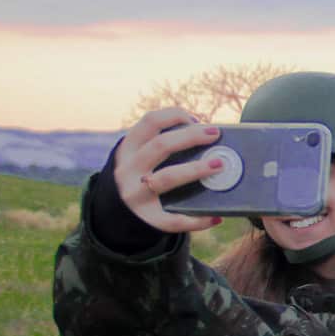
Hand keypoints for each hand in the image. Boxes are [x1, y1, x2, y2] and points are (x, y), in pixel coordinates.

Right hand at [113, 108, 228, 234]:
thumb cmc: (141, 176)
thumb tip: (207, 133)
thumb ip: (163, 144)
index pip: (150, 122)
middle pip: (161, 145)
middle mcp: (128, 170)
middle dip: (191, 136)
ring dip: (195, 169)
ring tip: (219, 165)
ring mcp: (135, 195)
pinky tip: (216, 217)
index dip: (175, 115)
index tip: (198, 120)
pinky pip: (174, 220)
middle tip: (215, 134)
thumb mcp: (141, 157)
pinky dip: (197, 219)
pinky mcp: (147, 218)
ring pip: (167, 178)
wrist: (115, 214)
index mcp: (128, 149)